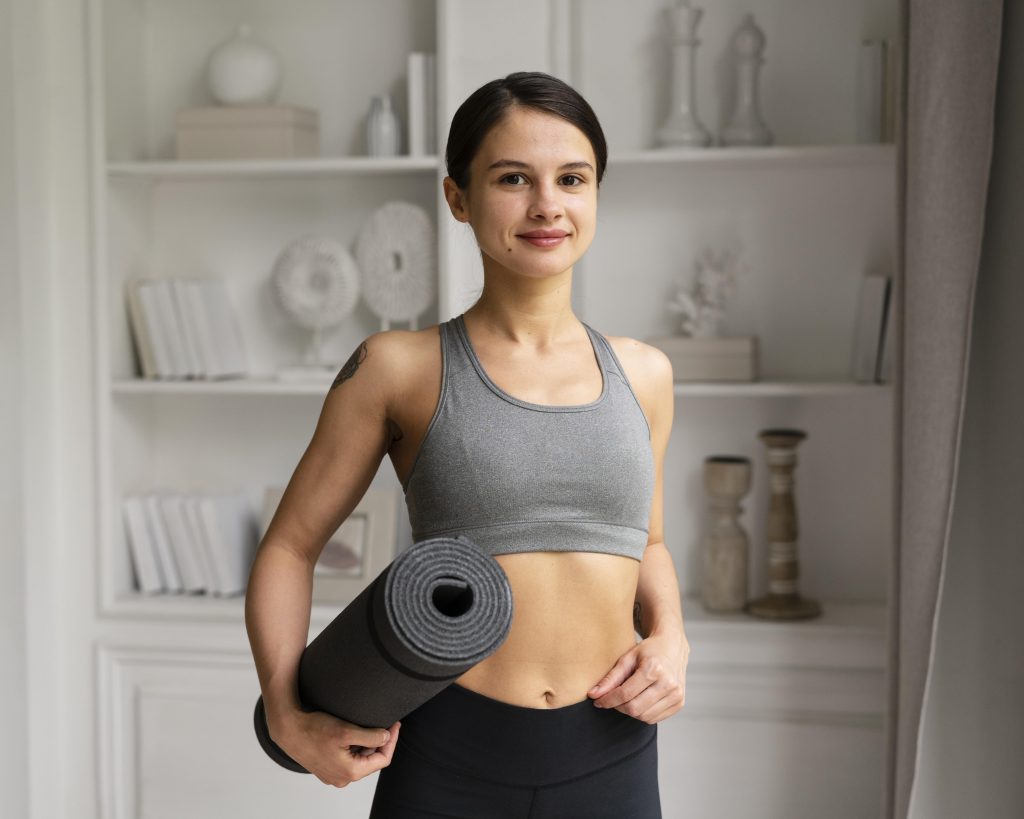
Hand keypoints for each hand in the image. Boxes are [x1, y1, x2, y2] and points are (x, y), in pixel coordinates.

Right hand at [270, 708, 400, 787]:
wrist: (289, 729)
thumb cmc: (314, 729)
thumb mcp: (347, 730)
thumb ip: (370, 737)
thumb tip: (387, 737)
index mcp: (350, 772)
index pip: (382, 759)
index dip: (392, 740)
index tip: (395, 724)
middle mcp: (342, 779)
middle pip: (371, 761)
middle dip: (380, 742)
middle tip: (385, 723)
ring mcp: (333, 775)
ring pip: (360, 760)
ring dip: (367, 744)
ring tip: (368, 726)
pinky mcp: (327, 769)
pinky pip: (348, 760)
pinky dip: (355, 747)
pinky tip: (353, 733)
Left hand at [587, 632, 688, 723]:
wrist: (672, 647)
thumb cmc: (648, 651)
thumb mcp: (627, 658)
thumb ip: (610, 678)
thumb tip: (593, 695)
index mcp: (654, 669)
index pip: (625, 694)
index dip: (608, 700)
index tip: (597, 701)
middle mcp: (668, 683)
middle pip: (634, 708)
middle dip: (618, 707)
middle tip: (611, 699)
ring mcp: (676, 695)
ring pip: (644, 717)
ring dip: (630, 711)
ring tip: (626, 698)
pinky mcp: (680, 703)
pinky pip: (654, 719)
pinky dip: (642, 714)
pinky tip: (639, 701)